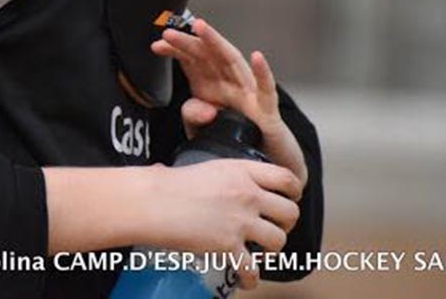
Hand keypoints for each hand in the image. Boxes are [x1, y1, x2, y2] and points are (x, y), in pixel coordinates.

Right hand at [146, 159, 301, 290]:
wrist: (152, 202)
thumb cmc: (165, 184)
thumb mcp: (199, 166)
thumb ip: (216, 174)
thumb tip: (201, 178)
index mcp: (241, 170)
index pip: (285, 177)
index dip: (294, 191)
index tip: (291, 197)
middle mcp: (247, 194)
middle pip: (289, 212)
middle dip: (286, 223)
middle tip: (274, 227)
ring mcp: (240, 221)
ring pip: (278, 241)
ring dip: (272, 250)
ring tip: (260, 252)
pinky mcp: (228, 246)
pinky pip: (252, 269)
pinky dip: (251, 278)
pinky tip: (246, 279)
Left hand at [151, 19, 307, 191]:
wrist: (263, 162)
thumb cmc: (234, 138)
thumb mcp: (201, 128)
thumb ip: (193, 115)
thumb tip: (200, 106)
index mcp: (211, 85)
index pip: (192, 60)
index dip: (175, 51)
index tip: (157, 46)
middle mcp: (229, 84)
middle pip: (207, 55)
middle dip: (188, 42)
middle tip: (169, 33)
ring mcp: (249, 94)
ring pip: (233, 62)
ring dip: (217, 43)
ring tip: (201, 27)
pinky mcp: (267, 110)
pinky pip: (266, 90)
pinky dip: (263, 73)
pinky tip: (256, 57)